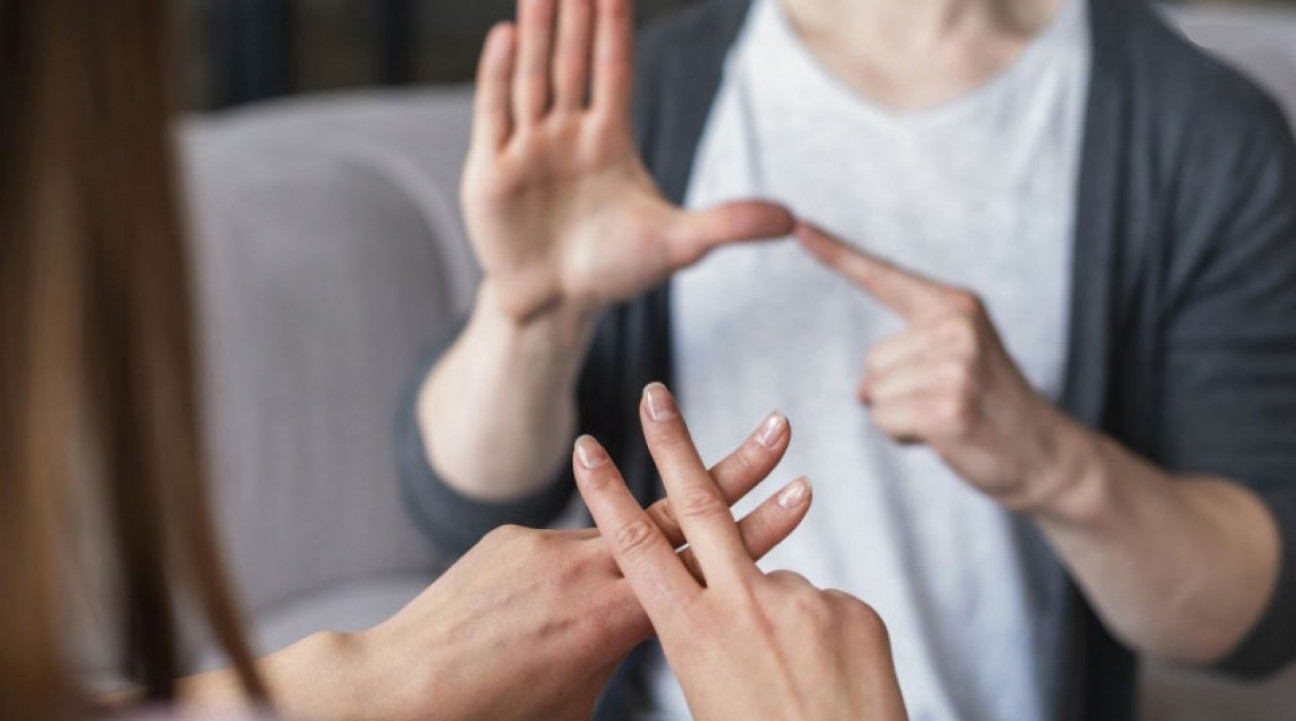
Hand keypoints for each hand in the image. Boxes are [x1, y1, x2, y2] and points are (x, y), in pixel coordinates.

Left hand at [357, 406, 810, 720]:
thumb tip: (643, 626)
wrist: (399, 688)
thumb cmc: (493, 715)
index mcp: (612, 618)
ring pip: (616, 529)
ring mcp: (546, 546)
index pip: (703, 566)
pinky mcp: (512, 537)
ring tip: (623, 556)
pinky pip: (561, 547)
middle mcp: (586, 569)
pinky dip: (569, 571)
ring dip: (643, 528)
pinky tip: (536, 609)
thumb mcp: (577, 700)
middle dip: (735, 469)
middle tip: (778, 428)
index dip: (759, 530)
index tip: (802, 496)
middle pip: (679, 513)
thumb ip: (617, 650)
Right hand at [463, 0, 792, 321]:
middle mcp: (567, 133)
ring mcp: (527, 148)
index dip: (616, 28)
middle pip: (571, 62)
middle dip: (574, 14)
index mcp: (610, 139)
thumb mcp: (677, 245)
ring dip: (535, 30)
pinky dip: (497, 75)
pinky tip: (504, 35)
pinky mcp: (490, 170)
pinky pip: (495, 113)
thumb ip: (728, 225)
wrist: (554, 306)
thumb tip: (792, 219)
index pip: (614, 70)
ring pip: (532, 76)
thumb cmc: (613, 269)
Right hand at [574, 383, 907, 720]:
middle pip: (698, 503)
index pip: (638, 547)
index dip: (608, 494)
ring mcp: (804, 603)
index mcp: (692, 635)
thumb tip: (705, 613)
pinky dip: (818, 637)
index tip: (586, 449)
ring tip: (790, 683)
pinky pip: (823, 609)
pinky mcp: (852, 609)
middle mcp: (744, 607)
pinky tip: (828, 681)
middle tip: (656, 394)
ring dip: (774, 621)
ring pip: (774, 582)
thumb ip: (701, 641)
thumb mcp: (707, 699)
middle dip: (672, 442)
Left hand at [797, 222, 1080, 510]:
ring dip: (900, 415)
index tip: (799, 227)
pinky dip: (902, 435)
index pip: (884, 276)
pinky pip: (883, 419)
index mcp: (955, 305)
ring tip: (950, 416)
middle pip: (871, 359)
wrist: (1046, 453)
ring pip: (874, 393)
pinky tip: (944, 435)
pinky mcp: (945, 407)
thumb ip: (905, 354)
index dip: (837, 254)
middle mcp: (955, 327)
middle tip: (949, 400)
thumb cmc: (990, 406)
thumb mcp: (956, 358)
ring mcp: (954, 366)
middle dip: (897, 390)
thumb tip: (863, 389)